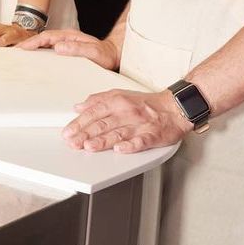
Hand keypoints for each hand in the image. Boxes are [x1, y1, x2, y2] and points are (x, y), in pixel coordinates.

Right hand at [16, 28, 118, 70]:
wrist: (113, 55)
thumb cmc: (105, 54)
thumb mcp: (94, 53)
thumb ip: (78, 49)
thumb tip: (59, 47)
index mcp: (69, 36)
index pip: (46, 37)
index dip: (33, 42)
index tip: (23, 47)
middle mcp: (66, 38)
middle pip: (42, 38)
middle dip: (28, 43)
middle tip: (16, 51)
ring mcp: (65, 43)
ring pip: (44, 43)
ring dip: (32, 47)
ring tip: (22, 54)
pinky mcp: (66, 49)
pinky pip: (48, 48)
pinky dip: (39, 51)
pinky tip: (35, 57)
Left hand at [61, 88, 190, 152]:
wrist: (175, 107)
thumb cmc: (146, 103)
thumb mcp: (119, 95)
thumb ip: (97, 100)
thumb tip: (78, 106)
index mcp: (117, 102)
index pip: (93, 113)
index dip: (79, 123)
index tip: (68, 132)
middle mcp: (127, 112)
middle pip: (103, 124)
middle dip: (85, 134)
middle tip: (73, 143)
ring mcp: (141, 124)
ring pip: (119, 133)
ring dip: (103, 140)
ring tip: (89, 147)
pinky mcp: (154, 135)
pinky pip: (141, 141)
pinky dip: (131, 145)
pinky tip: (120, 149)